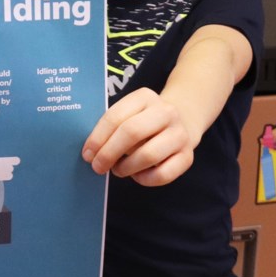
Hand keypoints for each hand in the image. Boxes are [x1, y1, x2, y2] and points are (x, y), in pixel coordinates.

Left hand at [81, 87, 195, 186]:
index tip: (87, 153)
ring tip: (117, 170)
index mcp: (145, 97)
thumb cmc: (143, 120)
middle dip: (109, 153)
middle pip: (132, 133)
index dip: (98, 138)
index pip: (116, 117)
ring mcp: (180, 134)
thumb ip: (110, 127)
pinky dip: (144, 179)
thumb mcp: (127, 113)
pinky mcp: (188, 157)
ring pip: (148, 155)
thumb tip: (91, 152)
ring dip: (126, 167)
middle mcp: (166, 112)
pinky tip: (137, 174)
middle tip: (97, 166)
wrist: (183, 120)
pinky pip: (162, 174)